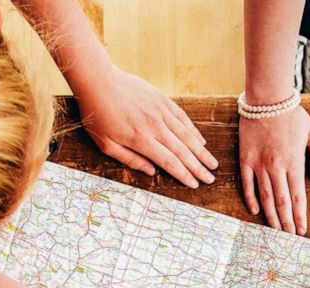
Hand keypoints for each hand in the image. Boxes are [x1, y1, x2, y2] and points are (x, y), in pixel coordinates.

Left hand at [74, 67, 217, 188]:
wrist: (99, 81)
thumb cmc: (98, 115)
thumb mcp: (105, 144)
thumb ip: (130, 159)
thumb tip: (152, 172)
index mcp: (141, 140)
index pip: (169, 162)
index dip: (184, 174)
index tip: (195, 184)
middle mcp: (154, 126)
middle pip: (182, 151)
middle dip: (198, 167)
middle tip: (210, 178)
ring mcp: (160, 111)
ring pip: (186, 135)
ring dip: (201, 150)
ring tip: (212, 162)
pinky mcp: (162, 99)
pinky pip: (182, 117)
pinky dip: (193, 130)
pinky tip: (200, 141)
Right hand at [239, 106, 309, 235]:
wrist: (267, 99)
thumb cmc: (292, 115)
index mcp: (294, 162)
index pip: (298, 196)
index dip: (300, 215)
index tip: (302, 229)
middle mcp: (276, 167)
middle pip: (282, 201)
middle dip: (287, 222)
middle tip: (290, 237)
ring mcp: (259, 164)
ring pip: (266, 197)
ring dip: (271, 216)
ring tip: (276, 231)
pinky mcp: (246, 159)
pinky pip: (248, 184)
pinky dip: (251, 199)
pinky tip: (256, 211)